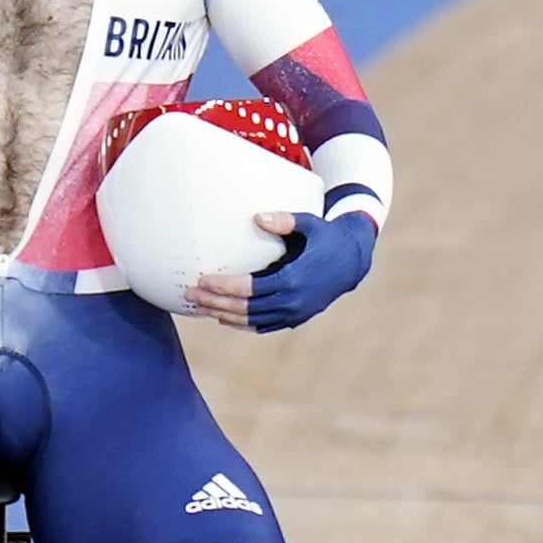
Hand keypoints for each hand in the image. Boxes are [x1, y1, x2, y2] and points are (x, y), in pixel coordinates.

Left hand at [186, 209, 376, 332]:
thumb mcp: (309, 223)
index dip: (224, 287)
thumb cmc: (325, 236)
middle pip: (245, 307)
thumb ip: (284, 220)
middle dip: (216, 302)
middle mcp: (293, 301)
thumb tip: (257, 217)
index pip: (249, 288)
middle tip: (190, 294)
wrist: (352, 260)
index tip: (203, 281)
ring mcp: (295, 312)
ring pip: (252, 320)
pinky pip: (264, 325)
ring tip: (199, 307)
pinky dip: (243, 323)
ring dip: (224, 315)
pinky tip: (223, 318)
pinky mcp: (296, 317)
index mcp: (293, 278)